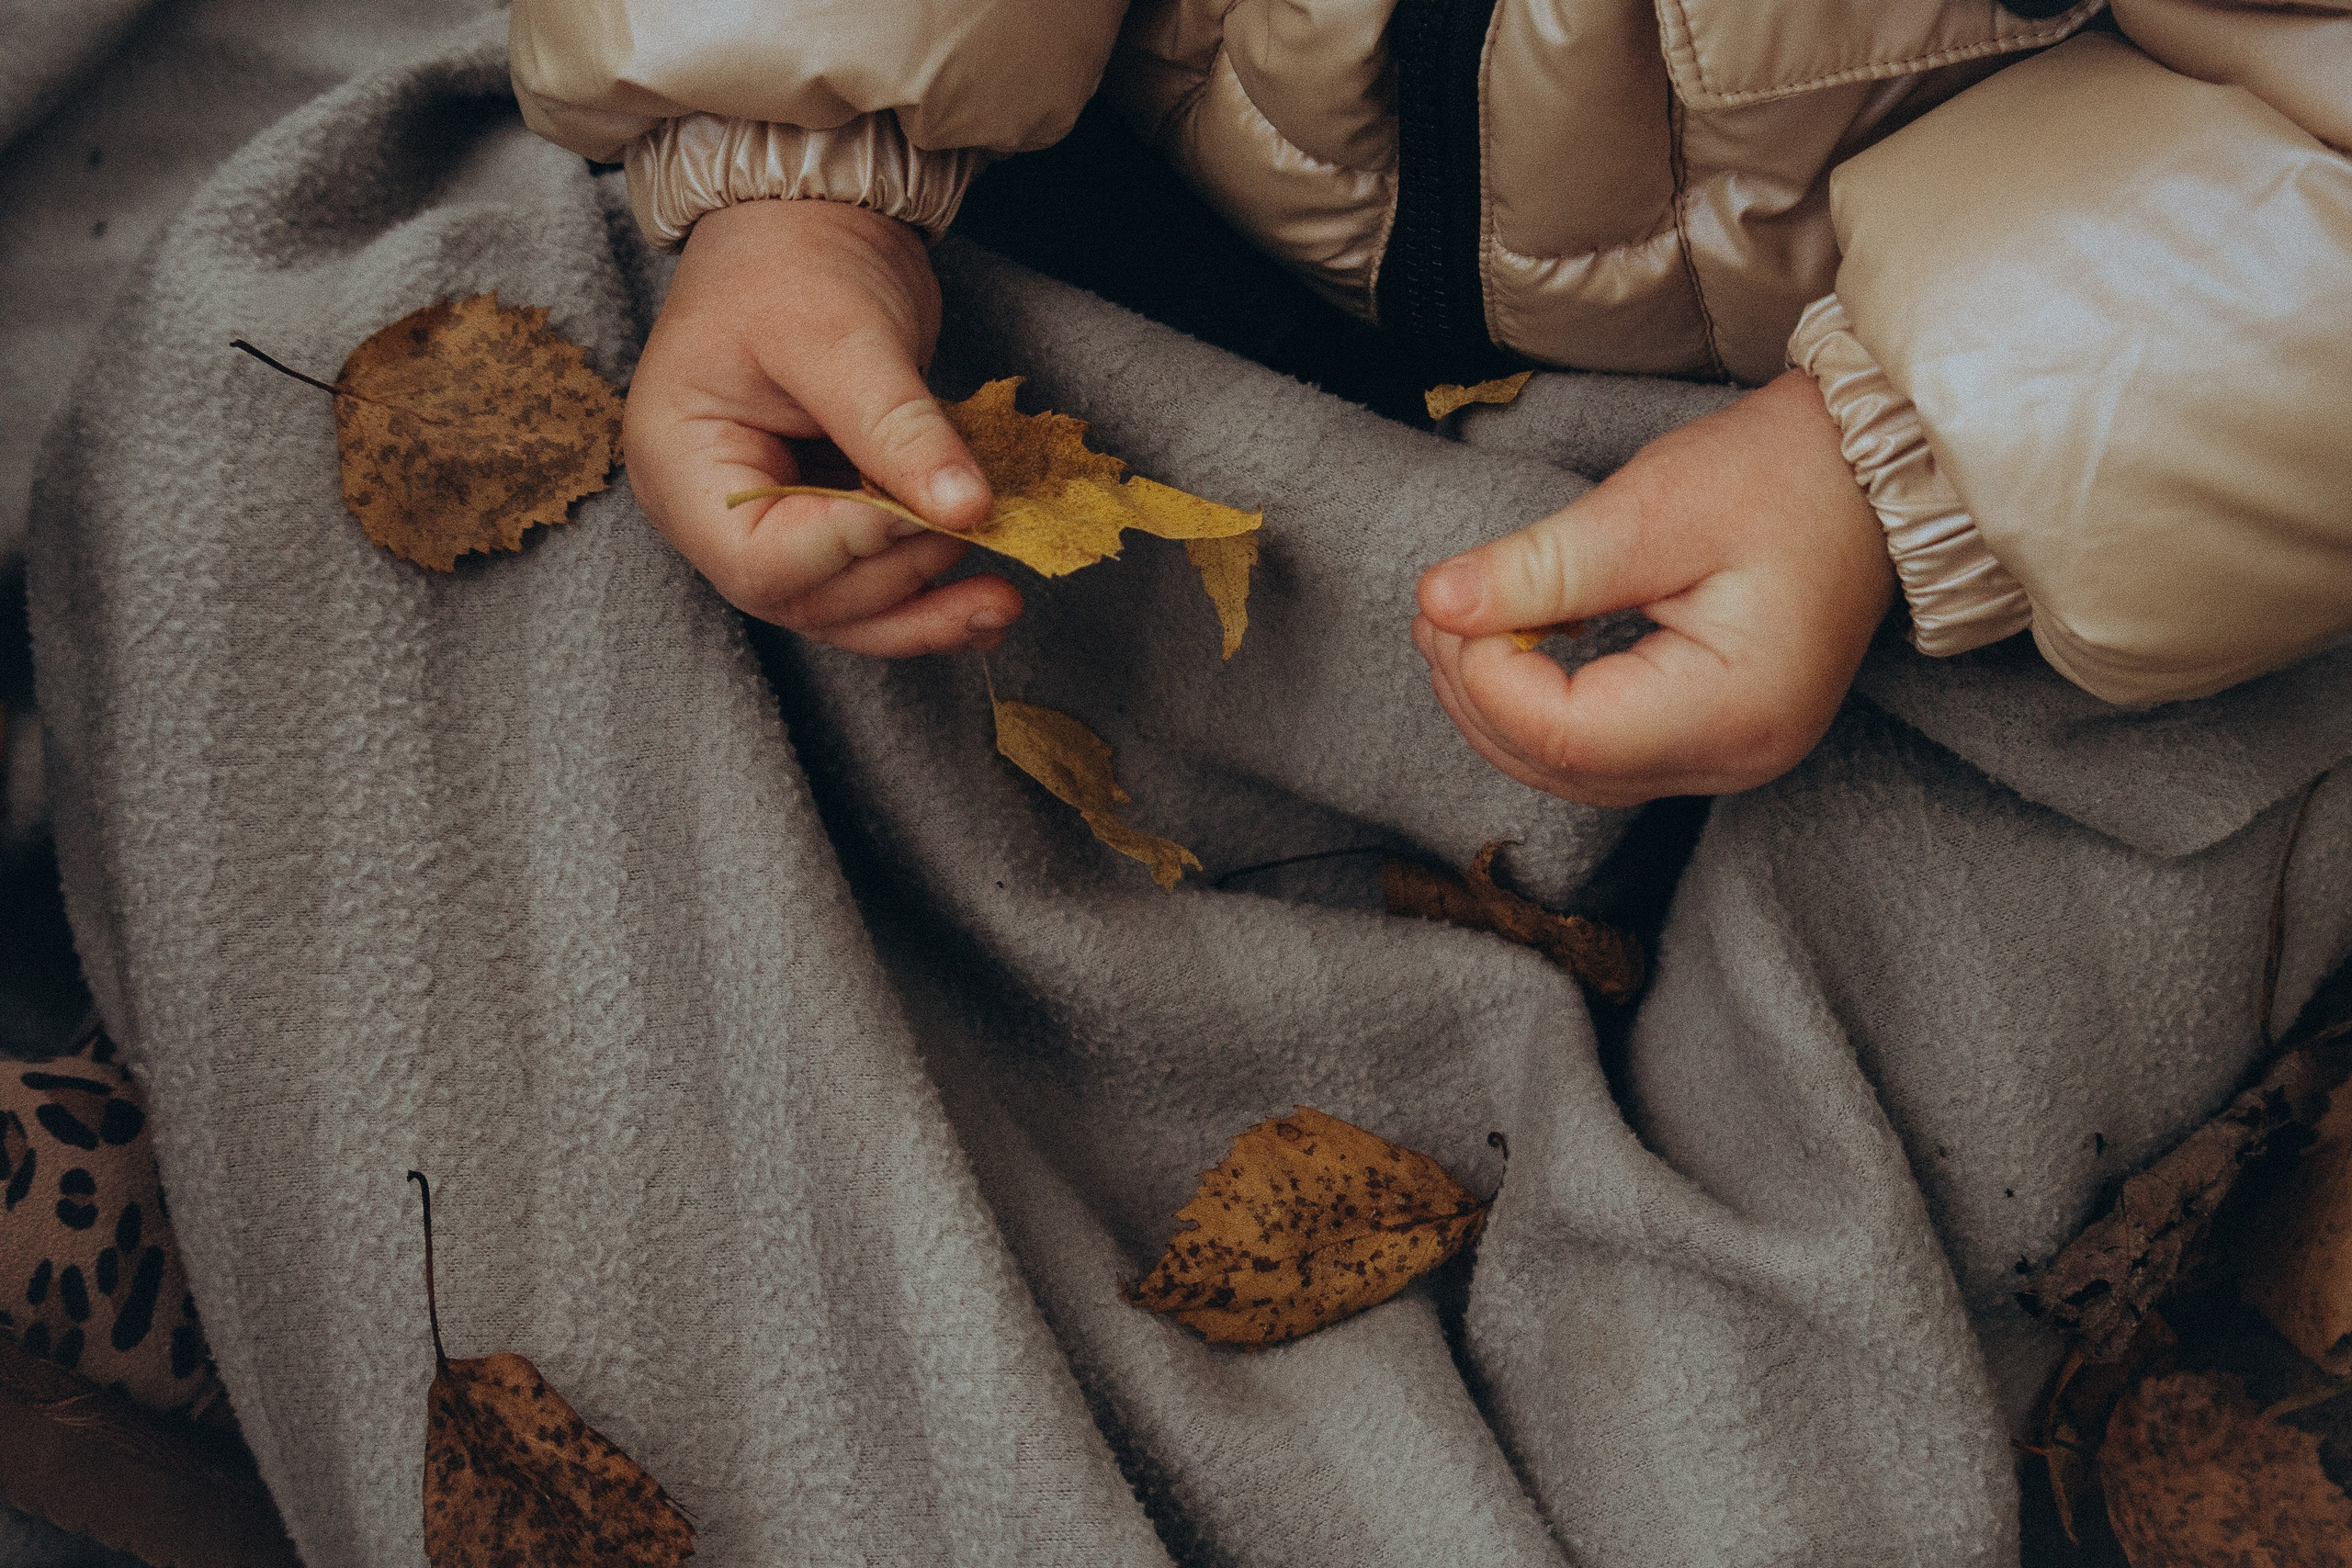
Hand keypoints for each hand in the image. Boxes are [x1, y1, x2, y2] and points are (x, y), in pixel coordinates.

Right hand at [623, 198, 1020, 654]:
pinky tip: (991, 601)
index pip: (761, 562)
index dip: (853, 551)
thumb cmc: (793, 259)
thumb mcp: (841, 333)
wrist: (805, 220)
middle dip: (900, 575)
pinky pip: (874, 585)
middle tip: (979, 523)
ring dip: (927, 614)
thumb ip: (898, 427)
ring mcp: (770, 525)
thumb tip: (967, 509)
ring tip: (1003, 599)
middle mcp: (715, 514)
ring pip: (847, 610)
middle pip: (808, 599)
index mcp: (684, 466)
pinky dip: (933, 598)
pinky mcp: (825, 523)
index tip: (928, 510)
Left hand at [1411, 371, 1894, 806]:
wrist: (1871, 473)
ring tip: (1463, 620)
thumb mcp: (1653, 506)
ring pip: (1568, 771)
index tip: (1449, 604)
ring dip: (1497, 705)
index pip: (1565, 735)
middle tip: (1437, 608)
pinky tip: (1515, 644)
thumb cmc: (1783, 477)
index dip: (1483, 677)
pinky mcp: (1709, 738)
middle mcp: (1733, 758)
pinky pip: (1597, 751)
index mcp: (1732, 709)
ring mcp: (1724, 758)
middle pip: (1558, 767)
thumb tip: (1439, 601)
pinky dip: (1537, 706)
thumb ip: (1543, 565)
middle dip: (1476, 693)